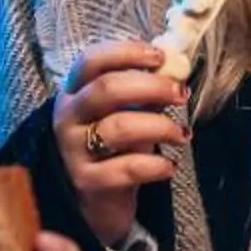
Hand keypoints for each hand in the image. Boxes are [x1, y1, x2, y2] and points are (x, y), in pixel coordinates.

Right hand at [52, 41, 186, 249]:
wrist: (93, 198)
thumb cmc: (113, 145)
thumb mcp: (123, 111)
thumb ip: (145, 89)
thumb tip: (177, 68)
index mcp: (73, 91)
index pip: (92, 60)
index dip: (127, 52)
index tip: (160, 56)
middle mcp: (67, 116)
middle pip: (107, 89)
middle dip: (151, 87)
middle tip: (181, 94)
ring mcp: (73, 150)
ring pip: (120, 127)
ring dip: (160, 126)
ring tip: (182, 135)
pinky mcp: (87, 181)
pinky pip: (127, 168)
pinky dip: (155, 165)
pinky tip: (169, 167)